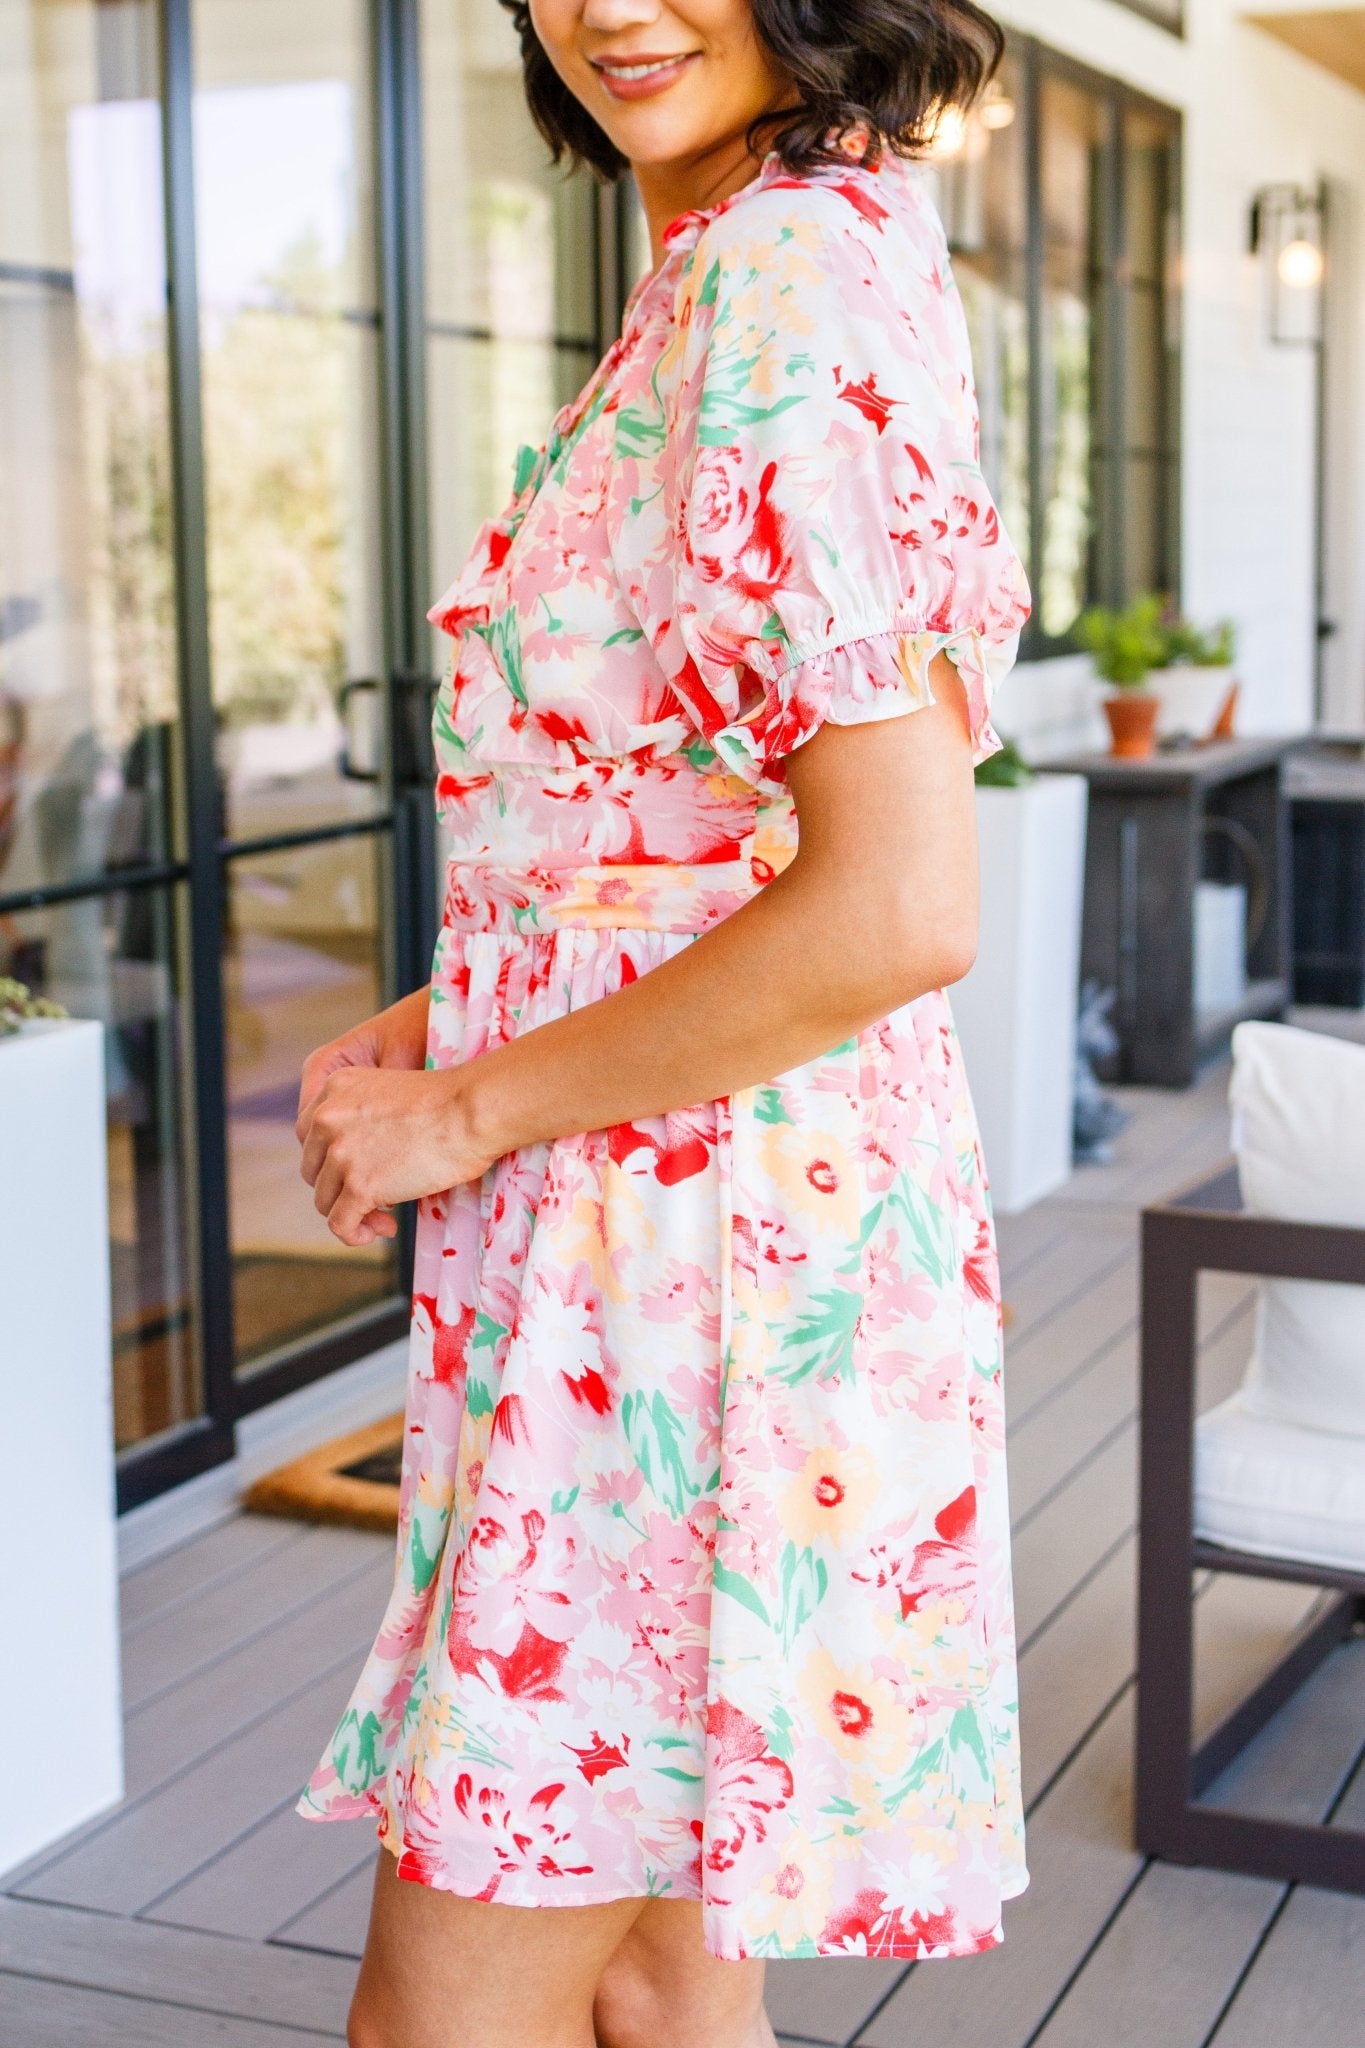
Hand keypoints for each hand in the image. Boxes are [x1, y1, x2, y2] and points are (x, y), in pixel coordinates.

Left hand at [295, 991, 431, 1241]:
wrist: (471, 1110)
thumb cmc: (449, 1102)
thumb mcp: (388, 1096)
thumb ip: (362, 1120)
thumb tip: (357, 1166)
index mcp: (334, 1088)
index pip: (310, 1137)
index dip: (332, 1161)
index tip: (360, 1172)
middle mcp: (327, 1118)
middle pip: (314, 1170)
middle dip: (340, 1189)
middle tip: (375, 1198)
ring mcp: (341, 1154)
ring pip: (324, 1201)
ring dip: (353, 1213)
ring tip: (385, 1218)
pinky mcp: (359, 1186)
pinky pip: (340, 1224)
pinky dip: (355, 1235)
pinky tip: (384, 1231)